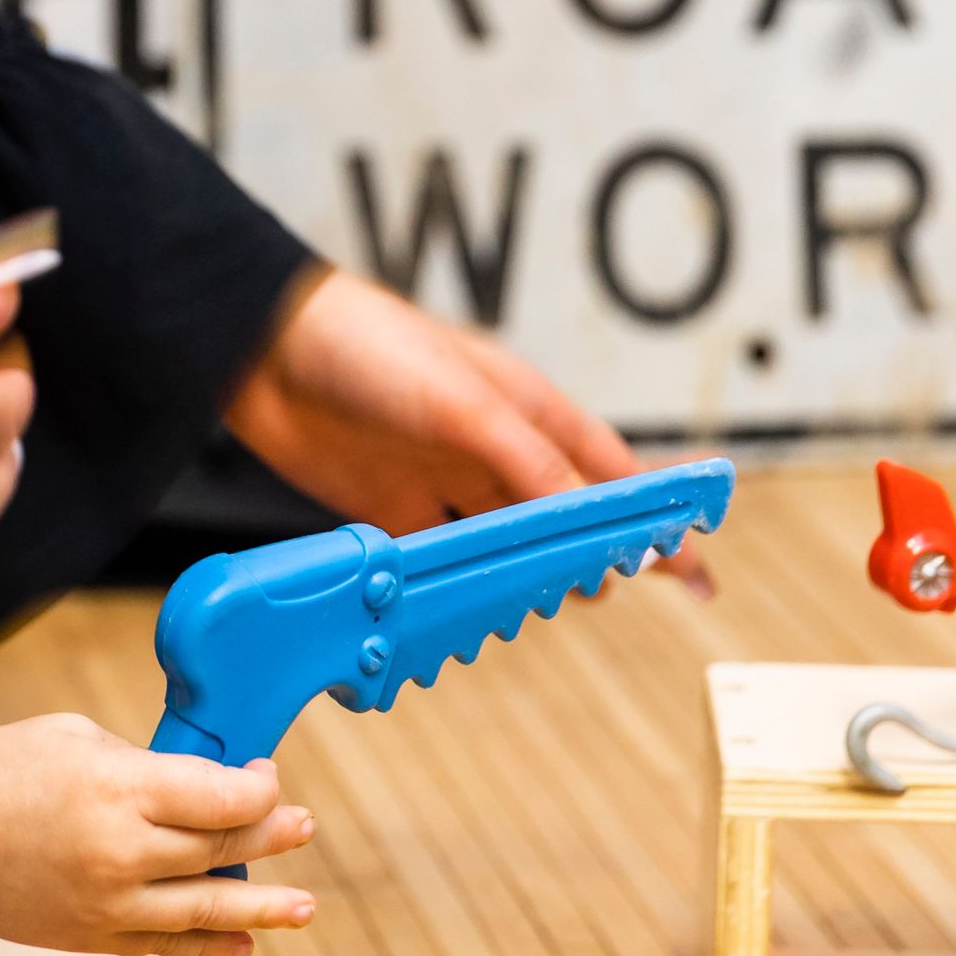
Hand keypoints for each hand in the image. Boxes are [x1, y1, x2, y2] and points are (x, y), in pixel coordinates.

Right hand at [0, 714, 312, 955]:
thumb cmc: (2, 768)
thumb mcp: (78, 738)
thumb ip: (145, 764)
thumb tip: (202, 787)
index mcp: (118, 789)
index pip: (220, 798)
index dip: (258, 789)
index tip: (266, 778)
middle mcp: (120, 853)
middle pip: (221, 850)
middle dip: (271, 837)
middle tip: (304, 828)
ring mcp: (107, 904)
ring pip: (206, 911)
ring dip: (262, 909)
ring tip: (303, 908)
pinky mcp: (91, 938)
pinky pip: (165, 946)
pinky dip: (208, 947)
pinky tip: (242, 945)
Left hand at [227, 270, 714, 595]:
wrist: (261, 351)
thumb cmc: (368, 347)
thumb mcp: (463, 402)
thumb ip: (528, 461)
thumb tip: (589, 519)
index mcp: (525, 408)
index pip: (610, 471)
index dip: (655, 515)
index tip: (694, 560)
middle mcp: (491, 447)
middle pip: (564, 514)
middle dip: (601, 553)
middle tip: (629, 592)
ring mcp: (441, 479)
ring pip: (508, 542)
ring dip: (534, 574)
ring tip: (563, 606)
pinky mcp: (391, 509)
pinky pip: (442, 559)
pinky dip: (464, 585)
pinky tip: (479, 609)